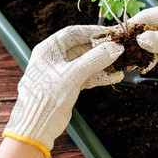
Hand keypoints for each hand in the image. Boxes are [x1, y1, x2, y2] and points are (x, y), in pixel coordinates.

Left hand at [3, 25, 124, 157]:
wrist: (36, 126)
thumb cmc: (47, 96)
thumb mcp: (73, 75)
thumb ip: (95, 60)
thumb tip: (115, 48)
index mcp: (47, 49)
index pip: (72, 33)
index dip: (91, 31)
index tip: (110, 33)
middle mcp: (52, 58)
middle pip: (80, 47)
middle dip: (99, 49)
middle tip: (118, 48)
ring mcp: (59, 73)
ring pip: (84, 63)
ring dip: (101, 64)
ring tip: (120, 63)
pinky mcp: (65, 86)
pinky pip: (84, 76)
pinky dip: (98, 76)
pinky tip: (114, 77)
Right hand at [129, 2, 157, 82]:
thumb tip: (139, 40)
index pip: (144, 17)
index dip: (128, 26)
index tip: (113, 36)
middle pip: (143, 33)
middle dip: (133, 44)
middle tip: (121, 54)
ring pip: (148, 48)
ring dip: (143, 56)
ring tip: (137, 62)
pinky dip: (153, 63)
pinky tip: (149, 66)